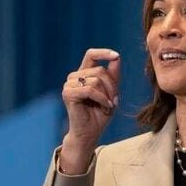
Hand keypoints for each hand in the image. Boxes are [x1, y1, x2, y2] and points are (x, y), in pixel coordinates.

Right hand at [59, 48, 120, 172]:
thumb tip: (116, 57)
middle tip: (115, 100)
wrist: (90, 133)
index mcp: (83, 74)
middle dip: (112, 85)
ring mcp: (69, 85)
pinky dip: (102, 99)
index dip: (103, 53)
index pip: (91, 55)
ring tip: (109, 105)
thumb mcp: (111, 93)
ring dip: (108, 94)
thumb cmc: (100, 114)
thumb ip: (113, 76)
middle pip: (100, 70)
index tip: (116, 56)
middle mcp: (74, 77)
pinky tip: (105, 107)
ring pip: (96, 79)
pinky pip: (90, 90)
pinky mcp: (68, 94)